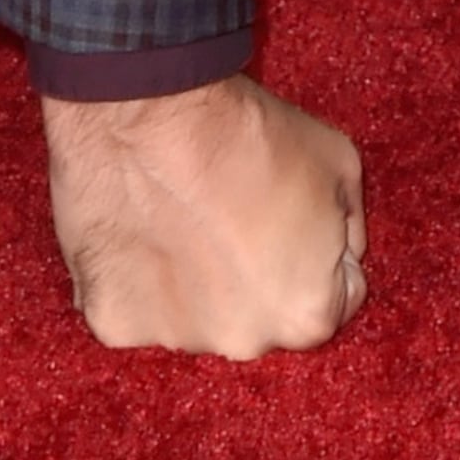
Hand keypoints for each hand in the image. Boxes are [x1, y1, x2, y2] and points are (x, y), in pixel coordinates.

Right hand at [40, 74, 366, 357]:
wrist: (156, 115)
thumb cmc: (250, 136)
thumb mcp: (341, 165)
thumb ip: (346, 228)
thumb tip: (336, 252)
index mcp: (307, 316)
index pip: (333, 297)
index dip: (315, 250)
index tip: (286, 218)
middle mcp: (244, 343)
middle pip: (260, 315)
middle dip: (254, 276)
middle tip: (231, 217)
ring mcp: (175, 337)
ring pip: (195, 314)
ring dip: (193, 282)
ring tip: (181, 219)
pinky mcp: (114, 321)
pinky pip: (137, 305)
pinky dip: (137, 277)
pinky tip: (141, 229)